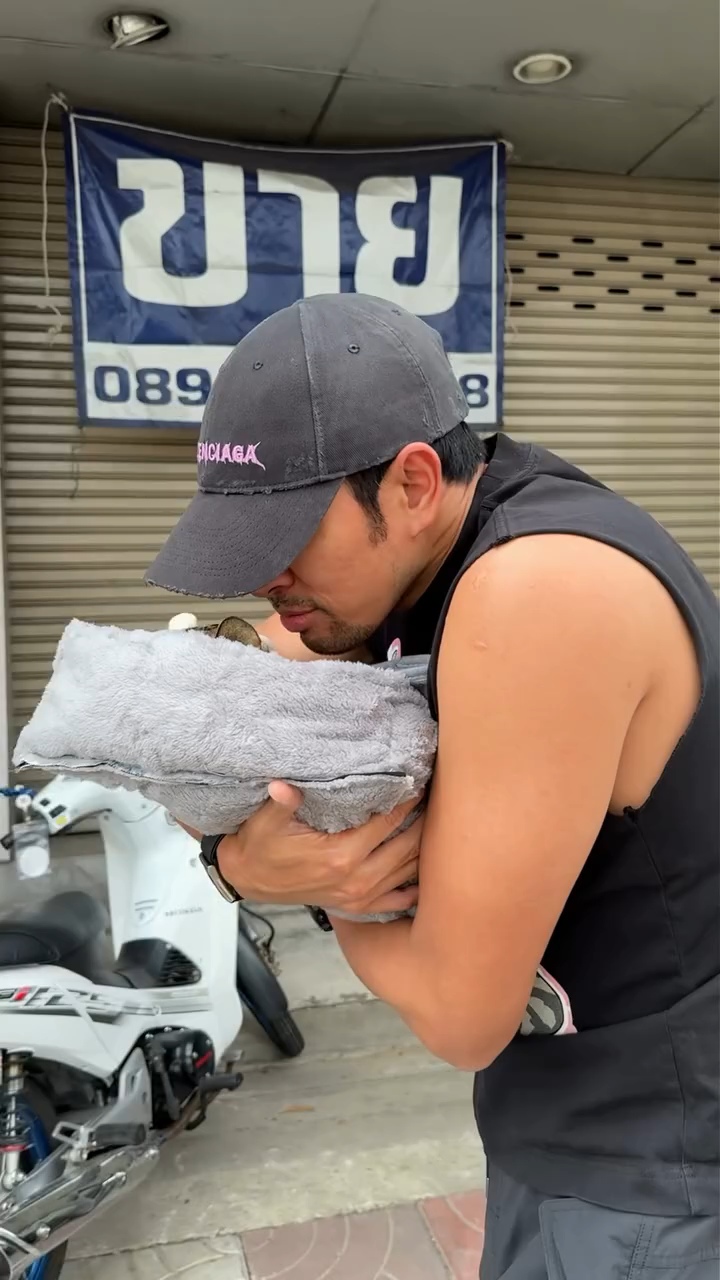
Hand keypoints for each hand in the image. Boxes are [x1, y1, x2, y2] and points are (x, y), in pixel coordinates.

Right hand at [212, 782, 422, 914]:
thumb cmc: (261, 845)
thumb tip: (283, 785)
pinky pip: (398, 899)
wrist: (249, 878)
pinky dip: (416, 885)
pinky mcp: (357, 906)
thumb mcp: (266, 820)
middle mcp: (356, 878)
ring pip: (408, 871)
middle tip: (439, 798)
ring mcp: (359, 896)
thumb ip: (282, 801)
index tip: (421, 780)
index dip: (407, 799)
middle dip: (425, 820)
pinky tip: (428, 869)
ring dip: (425, 848)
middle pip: (407, 845)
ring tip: (438, 823)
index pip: (387, 821)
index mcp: (340, 855)